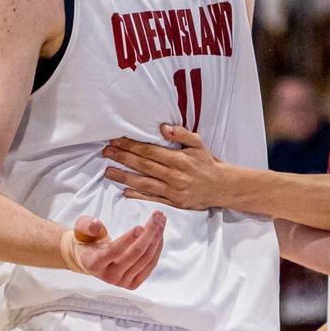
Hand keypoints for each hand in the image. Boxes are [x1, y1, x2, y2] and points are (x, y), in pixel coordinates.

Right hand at [59, 211, 165, 288]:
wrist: (91, 260)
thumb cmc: (89, 241)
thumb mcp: (81, 229)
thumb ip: (86, 225)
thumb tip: (96, 224)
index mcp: (95, 263)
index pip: (115, 251)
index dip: (129, 238)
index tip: (141, 225)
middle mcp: (109, 276)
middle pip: (136, 254)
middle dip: (150, 232)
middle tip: (157, 215)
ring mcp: (123, 282)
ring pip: (146, 259)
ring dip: (157, 237)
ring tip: (161, 219)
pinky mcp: (134, 283)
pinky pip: (150, 264)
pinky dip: (157, 247)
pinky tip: (159, 232)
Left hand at [103, 124, 222, 209]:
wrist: (222, 186)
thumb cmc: (208, 163)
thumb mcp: (198, 144)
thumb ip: (182, 134)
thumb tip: (163, 127)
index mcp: (180, 159)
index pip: (150, 151)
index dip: (131, 145)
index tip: (116, 141)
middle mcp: (175, 175)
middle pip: (144, 165)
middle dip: (123, 158)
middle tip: (106, 152)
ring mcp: (174, 191)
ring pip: (145, 183)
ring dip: (125, 177)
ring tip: (108, 172)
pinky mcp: (175, 203)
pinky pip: (153, 199)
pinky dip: (138, 196)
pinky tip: (125, 191)